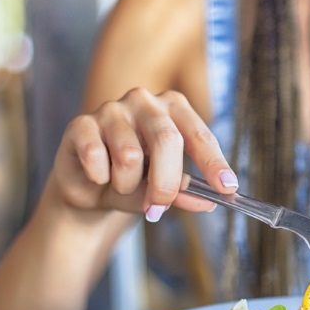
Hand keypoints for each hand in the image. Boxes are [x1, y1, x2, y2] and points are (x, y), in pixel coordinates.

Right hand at [53, 88, 237, 220]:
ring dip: (126, 184)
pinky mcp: (81, 123)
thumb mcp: (163, 188)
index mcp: (174, 108)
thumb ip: (184, 192)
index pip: (199, 134)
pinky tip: (98, 175)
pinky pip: (96, 157)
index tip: (227, 188)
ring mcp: (111, 108)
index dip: (213, 162)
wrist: (89, 187)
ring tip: (120, 184)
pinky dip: (99, 177)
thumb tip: (207, 203)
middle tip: (158, 209)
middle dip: (166, 183)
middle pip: (166, 140)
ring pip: (129, 156)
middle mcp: (144, 101)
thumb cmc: (134, 180)